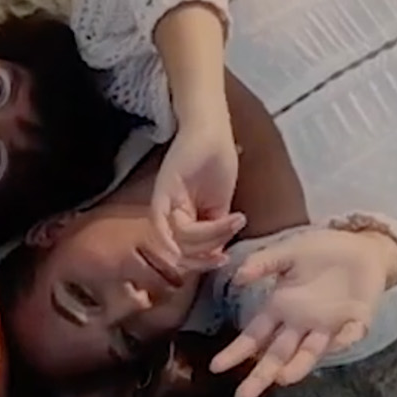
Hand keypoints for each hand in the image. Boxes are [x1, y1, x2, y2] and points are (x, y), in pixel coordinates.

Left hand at [150, 113, 242, 269]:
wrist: (211, 133)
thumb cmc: (217, 163)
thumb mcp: (221, 204)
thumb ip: (216, 228)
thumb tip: (218, 254)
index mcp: (184, 220)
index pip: (188, 254)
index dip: (205, 263)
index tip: (225, 261)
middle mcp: (171, 216)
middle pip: (184, 253)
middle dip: (208, 255)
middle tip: (229, 246)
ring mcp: (165, 206)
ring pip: (180, 241)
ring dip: (212, 236)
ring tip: (235, 220)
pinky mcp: (162, 193)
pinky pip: (161, 224)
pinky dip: (176, 238)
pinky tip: (203, 236)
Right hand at [209, 224, 396, 396]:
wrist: (363, 247)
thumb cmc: (323, 251)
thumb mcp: (288, 251)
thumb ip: (263, 262)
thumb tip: (237, 277)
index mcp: (281, 307)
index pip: (255, 336)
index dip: (237, 352)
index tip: (216, 367)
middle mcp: (301, 324)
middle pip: (277, 355)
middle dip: (260, 375)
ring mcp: (329, 326)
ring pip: (310, 352)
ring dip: (298, 367)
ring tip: (283, 378)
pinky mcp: (356, 321)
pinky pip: (349, 335)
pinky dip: (344, 340)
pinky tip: (335, 342)